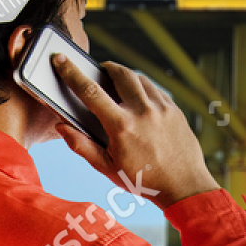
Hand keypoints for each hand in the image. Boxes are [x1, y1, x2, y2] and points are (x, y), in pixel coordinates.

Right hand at [51, 54, 219, 208]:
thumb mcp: (107, 168)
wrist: (184, 186)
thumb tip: (61, 127)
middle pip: (120, 73)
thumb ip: (81, 146)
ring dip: (125, 76)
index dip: (72, 73)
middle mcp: (143, 112)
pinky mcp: (175, 110)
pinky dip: (143, 88)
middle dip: (106, 68)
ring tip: (117, 83)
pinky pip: (155, 89)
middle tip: (98, 71)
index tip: (61, 59)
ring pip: (140, 78)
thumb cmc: (143, 180)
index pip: (90, 91)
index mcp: (121, 126)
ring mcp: (162, 108)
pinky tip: (137, 97)